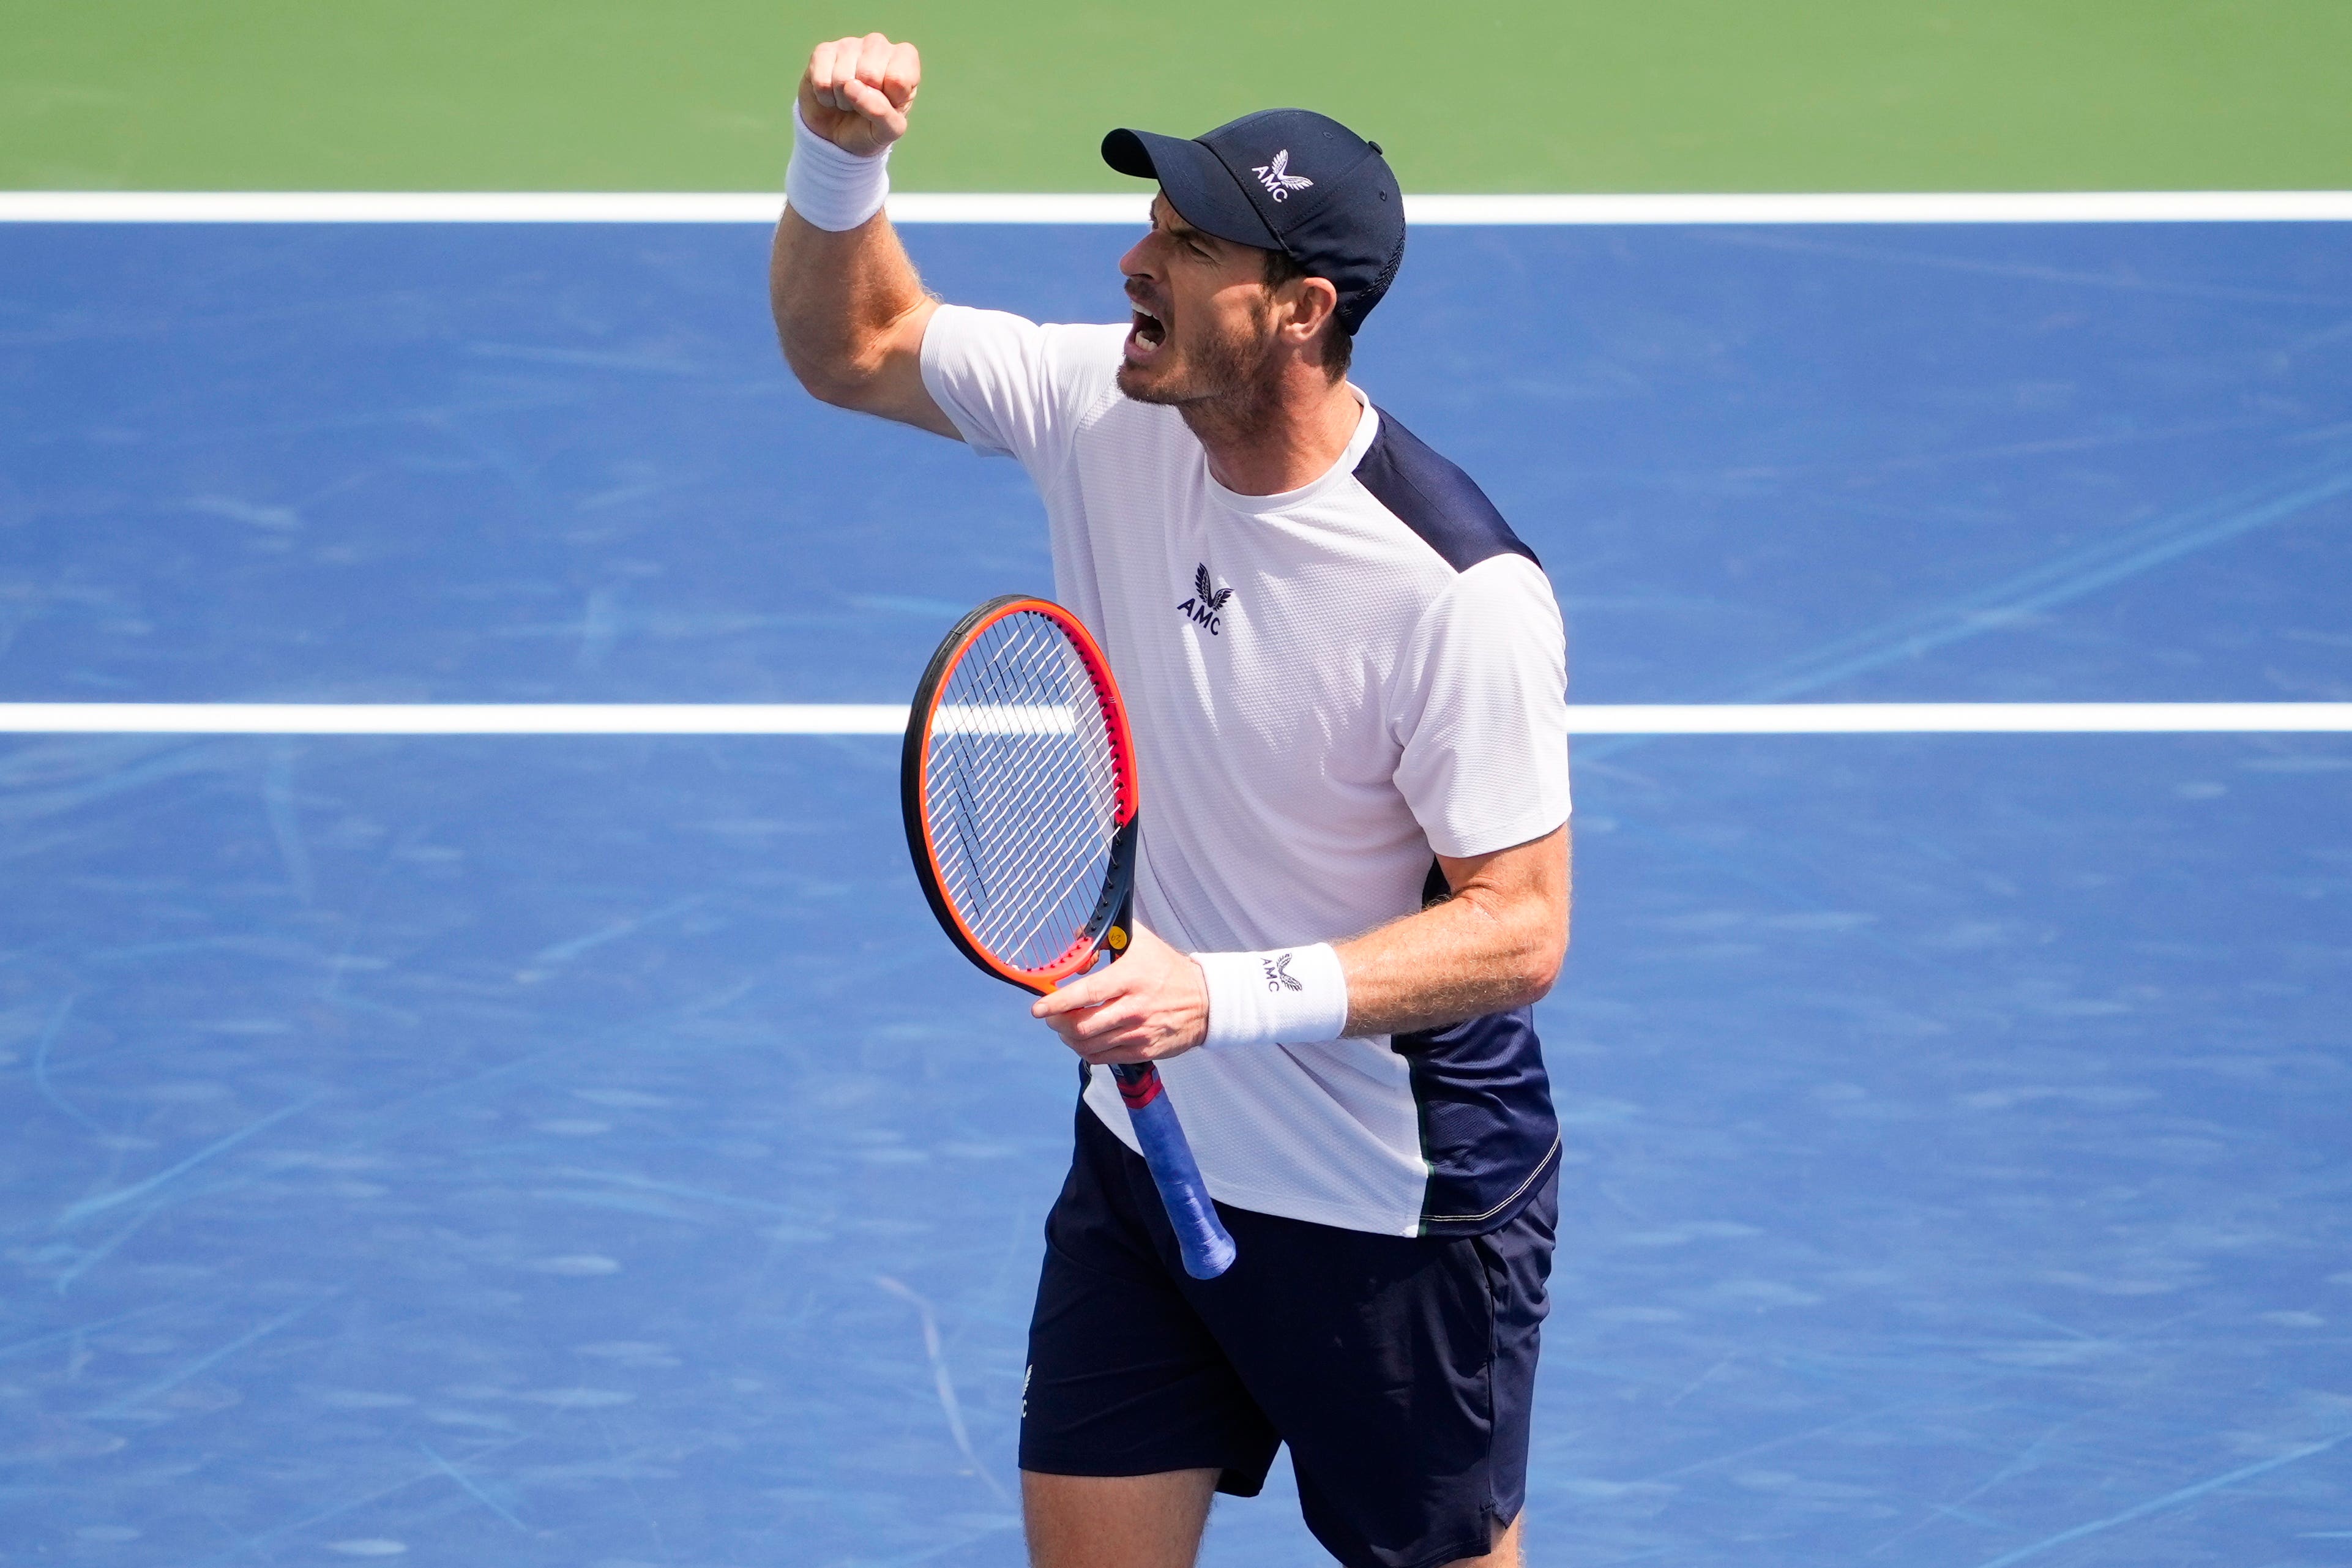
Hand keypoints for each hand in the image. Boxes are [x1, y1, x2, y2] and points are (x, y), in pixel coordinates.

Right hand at [799, 33, 920, 156]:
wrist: (838, 133)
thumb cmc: (872, 126)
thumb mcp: (889, 131)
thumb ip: (883, 113)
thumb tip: (853, 87)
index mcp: (905, 59)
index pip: (899, 78)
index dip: (890, 100)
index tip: (889, 104)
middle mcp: (879, 44)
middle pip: (870, 74)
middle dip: (864, 100)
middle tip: (864, 103)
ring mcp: (850, 44)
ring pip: (843, 78)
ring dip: (843, 100)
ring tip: (848, 99)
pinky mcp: (823, 51)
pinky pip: (822, 80)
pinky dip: (825, 97)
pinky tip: (831, 93)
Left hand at [1032, 925, 1209, 1065]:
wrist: (1206, 1000)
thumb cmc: (1167, 968)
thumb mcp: (1141, 941)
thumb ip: (1107, 936)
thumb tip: (1077, 939)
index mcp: (1131, 978)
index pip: (1088, 992)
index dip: (1059, 1002)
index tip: (1038, 1008)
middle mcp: (1134, 1009)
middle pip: (1083, 1026)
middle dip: (1058, 1023)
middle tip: (1050, 1016)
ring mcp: (1139, 1033)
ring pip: (1089, 1045)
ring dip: (1068, 1038)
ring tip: (1064, 1027)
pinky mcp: (1143, 1051)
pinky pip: (1103, 1058)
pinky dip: (1086, 1051)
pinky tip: (1084, 1040)